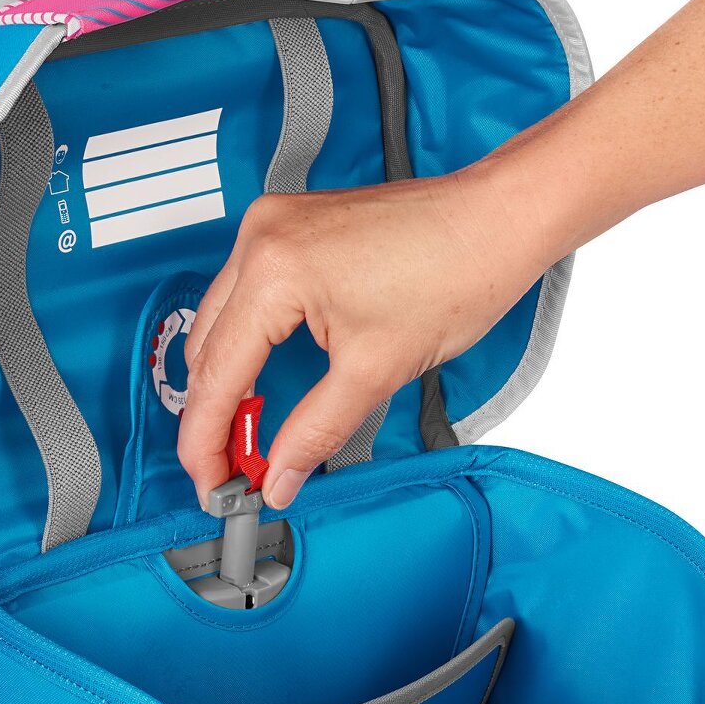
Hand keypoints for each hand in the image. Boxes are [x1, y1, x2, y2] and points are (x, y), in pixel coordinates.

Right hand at [177, 165, 550, 508]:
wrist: (498, 221)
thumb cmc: (457, 270)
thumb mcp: (376, 371)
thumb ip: (315, 432)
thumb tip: (280, 475)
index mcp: (273, 270)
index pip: (216, 375)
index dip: (206, 442)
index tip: (212, 483)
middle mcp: (261, 237)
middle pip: (206, 348)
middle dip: (215, 414)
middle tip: (232, 468)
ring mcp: (274, 225)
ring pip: (220, 320)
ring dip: (229, 378)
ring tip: (248, 432)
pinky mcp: (291, 226)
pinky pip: (245, 293)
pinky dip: (250, 341)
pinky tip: (264, 378)